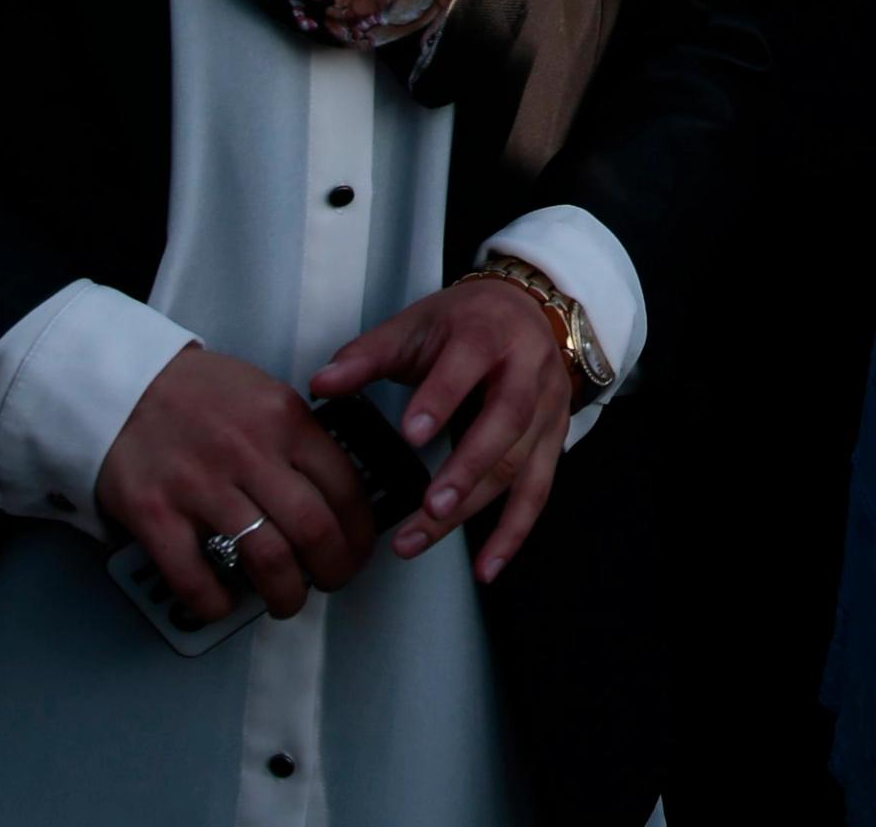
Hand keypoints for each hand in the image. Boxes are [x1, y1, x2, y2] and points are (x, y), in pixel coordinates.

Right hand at [93, 346, 372, 623]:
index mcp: (283, 420)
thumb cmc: (196, 392)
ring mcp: (200, 485)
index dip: (360, 533)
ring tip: (284, 600)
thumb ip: (299, 438)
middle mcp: (247, 452)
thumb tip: (337, 492)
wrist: (120, 382)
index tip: (358, 551)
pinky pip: (195, 576)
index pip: (344, 487)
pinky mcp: (155, 513)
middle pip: (313, 530)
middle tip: (328, 580)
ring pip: (266, 559)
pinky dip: (216, 601)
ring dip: (285, 594)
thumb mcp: (264, 394)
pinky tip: (223, 602)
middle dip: (332, 570)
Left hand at [311, 275, 576, 583]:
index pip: (468, 365)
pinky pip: (538, 492)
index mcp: (488, 334)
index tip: (412, 434)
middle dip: (467, 467)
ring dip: (476, 506)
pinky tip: (487, 565)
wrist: (530, 309)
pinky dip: (513, 533)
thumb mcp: (416, 324)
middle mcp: (526, 371)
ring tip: (429, 532)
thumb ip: (367, 355)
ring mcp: (546, 409)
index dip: (442, 399)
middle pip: (505, 421)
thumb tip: (322, 383)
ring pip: (519, 463)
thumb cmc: (468, 322)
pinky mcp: (552, 441)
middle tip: (430, 504)